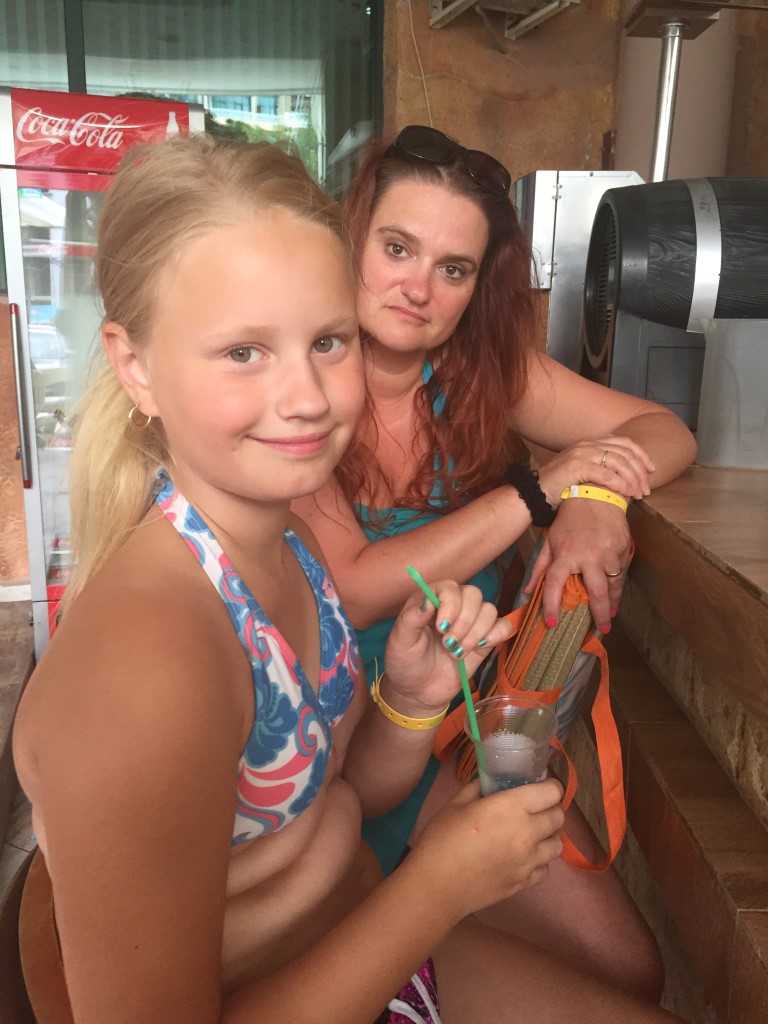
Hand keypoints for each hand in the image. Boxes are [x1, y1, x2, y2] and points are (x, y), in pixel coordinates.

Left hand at [383, 581, 511, 714]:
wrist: (418, 691)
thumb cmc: (405, 662)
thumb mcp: (401, 641)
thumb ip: (411, 619)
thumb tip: (428, 601)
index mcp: (431, 600)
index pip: (449, 587)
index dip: (451, 604)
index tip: (441, 628)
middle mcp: (453, 606)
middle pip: (473, 594)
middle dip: (464, 621)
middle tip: (448, 644)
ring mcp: (471, 622)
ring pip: (489, 610)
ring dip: (476, 632)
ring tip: (457, 653)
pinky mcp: (484, 640)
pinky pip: (503, 626)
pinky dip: (497, 634)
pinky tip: (481, 647)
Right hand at [409, 779, 564, 920]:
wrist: (436, 886)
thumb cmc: (441, 839)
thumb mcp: (457, 804)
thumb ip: (479, 788)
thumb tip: (492, 782)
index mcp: (511, 808)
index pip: (552, 792)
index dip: (550, 785)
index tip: (541, 783)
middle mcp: (527, 833)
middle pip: (559, 816)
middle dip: (551, 807)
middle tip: (535, 806)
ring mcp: (529, 861)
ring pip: (558, 844)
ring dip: (549, 834)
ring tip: (533, 832)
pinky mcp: (525, 883)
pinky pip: (546, 867)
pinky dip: (540, 859)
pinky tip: (524, 856)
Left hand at [526, 498, 631, 632]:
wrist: (596, 494)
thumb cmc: (570, 519)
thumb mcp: (551, 539)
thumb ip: (540, 566)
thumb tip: (528, 591)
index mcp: (566, 554)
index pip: (555, 585)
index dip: (552, 605)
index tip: (552, 623)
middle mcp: (588, 556)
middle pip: (596, 593)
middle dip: (598, 615)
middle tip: (600, 631)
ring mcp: (609, 553)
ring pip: (613, 586)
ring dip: (612, 604)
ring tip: (609, 618)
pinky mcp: (623, 549)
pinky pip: (621, 572)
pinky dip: (618, 584)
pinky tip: (615, 594)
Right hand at [537, 435, 654, 506]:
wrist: (534, 493)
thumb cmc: (558, 487)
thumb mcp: (581, 471)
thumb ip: (599, 468)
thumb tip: (622, 477)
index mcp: (590, 443)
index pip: (624, 442)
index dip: (641, 455)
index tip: (651, 470)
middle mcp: (587, 444)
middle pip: (624, 452)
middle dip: (639, 471)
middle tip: (646, 489)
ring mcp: (581, 454)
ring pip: (618, 462)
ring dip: (632, 479)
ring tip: (638, 494)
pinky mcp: (576, 467)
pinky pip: (605, 474)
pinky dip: (619, 484)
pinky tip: (626, 494)